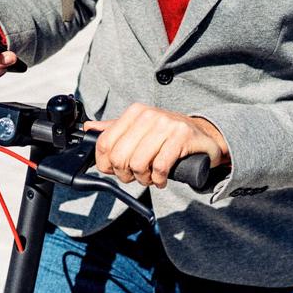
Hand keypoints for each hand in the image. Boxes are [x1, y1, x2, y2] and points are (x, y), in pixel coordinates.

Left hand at [85, 104, 229, 188]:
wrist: (203, 136)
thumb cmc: (167, 136)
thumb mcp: (139, 128)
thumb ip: (115, 129)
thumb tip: (89, 128)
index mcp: (134, 112)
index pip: (105, 143)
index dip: (106, 163)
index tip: (114, 170)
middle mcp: (148, 115)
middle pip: (120, 156)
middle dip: (125, 174)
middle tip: (135, 176)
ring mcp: (166, 125)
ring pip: (139, 163)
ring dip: (143, 179)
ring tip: (150, 177)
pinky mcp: (182, 138)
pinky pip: (160, 167)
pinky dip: (159, 179)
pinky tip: (162, 178)